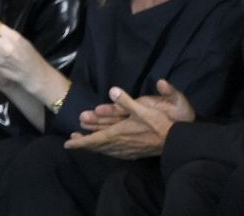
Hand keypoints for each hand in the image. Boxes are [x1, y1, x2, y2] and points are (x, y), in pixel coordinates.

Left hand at [65, 80, 191, 157]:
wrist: (176, 141)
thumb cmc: (159, 125)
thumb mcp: (143, 109)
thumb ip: (126, 100)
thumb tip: (112, 90)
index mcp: (118, 134)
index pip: (94, 140)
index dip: (80, 142)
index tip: (67, 144)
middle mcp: (120, 145)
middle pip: (97, 146)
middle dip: (84, 143)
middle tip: (72, 140)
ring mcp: (128, 151)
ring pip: (106, 151)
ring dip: (94, 147)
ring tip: (85, 143)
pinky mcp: (135, 153)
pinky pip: (115, 154)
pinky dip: (106, 151)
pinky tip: (107, 150)